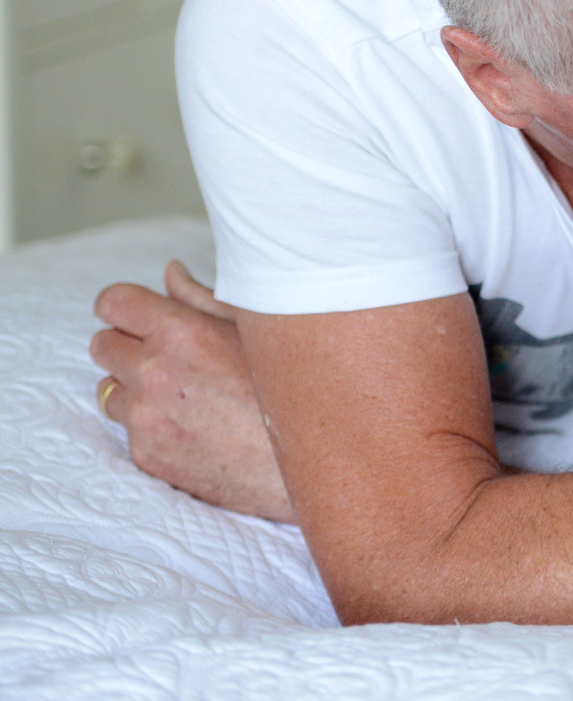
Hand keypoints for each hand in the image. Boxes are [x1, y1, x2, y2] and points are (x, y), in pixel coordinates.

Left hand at [90, 261, 295, 522]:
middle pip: (102, 344)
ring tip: (183, 395)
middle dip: (128, 346)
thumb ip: (202, 298)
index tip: (136, 315)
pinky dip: (153, 425)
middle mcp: (153, 373)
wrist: (311, 459)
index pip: (113, 302)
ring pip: (109, 390)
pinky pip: (129, 429)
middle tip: (168, 356)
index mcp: (180, 332)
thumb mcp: (253, 330)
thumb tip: (170, 274)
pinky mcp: (147, 455)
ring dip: (134, 388)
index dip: (123, 306)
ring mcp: (146, 418)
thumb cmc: (290, 386)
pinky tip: (194, 425)